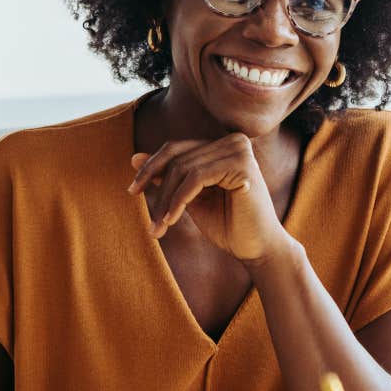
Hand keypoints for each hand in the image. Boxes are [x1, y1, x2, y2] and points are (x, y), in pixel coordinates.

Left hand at [128, 134, 288, 261]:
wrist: (257, 249)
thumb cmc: (228, 225)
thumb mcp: (191, 198)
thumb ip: (168, 176)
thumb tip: (134, 157)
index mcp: (223, 145)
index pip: (176, 148)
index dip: (151, 167)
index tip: (132, 190)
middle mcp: (233, 141)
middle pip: (177, 157)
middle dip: (157, 189)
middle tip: (149, 220)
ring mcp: (239, 151)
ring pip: (184, 168)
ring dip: (166, 201)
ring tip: (159, 227)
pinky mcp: (242, 166)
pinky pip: (196, 178)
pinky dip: (179, 200)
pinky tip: (172, 220)